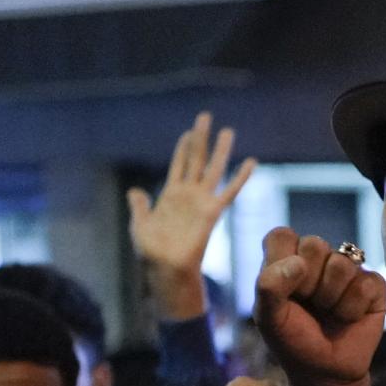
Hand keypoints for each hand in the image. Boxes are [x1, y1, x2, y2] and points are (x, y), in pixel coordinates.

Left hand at [127, 113, 257, 278]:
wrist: (166, 268)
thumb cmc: (152, 252)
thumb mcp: (139, 224)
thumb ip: (140, 206)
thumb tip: (134, 192)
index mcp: (171, 196)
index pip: (179, 165)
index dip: (183, 148)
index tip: (189, 132)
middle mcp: (189, 195)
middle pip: (197, 159)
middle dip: (201, 138)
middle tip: (205, 117)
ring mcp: (202, 202)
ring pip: (213, 170)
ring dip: (220, 150)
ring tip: (228, 131)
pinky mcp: (212, 212)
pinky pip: (230, 191)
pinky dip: (241, 177)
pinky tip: (251, 162)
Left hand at [252, 227, 385, 385]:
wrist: (325, 372)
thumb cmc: (293, 341)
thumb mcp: (268, 318)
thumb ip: (269, 286)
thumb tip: (299, 263)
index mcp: (287, 258)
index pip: (282, 236)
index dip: (282, 264)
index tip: (284, 293)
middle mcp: (318, 259)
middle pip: (314, 245)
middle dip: (308, 284)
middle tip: (308, 305)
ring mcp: (348, 269)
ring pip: (341, 265)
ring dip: (331, 299)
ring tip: (328, 313)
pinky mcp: (373, 284)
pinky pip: (365, 284)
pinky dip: (352, 309)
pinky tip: (348, 319)